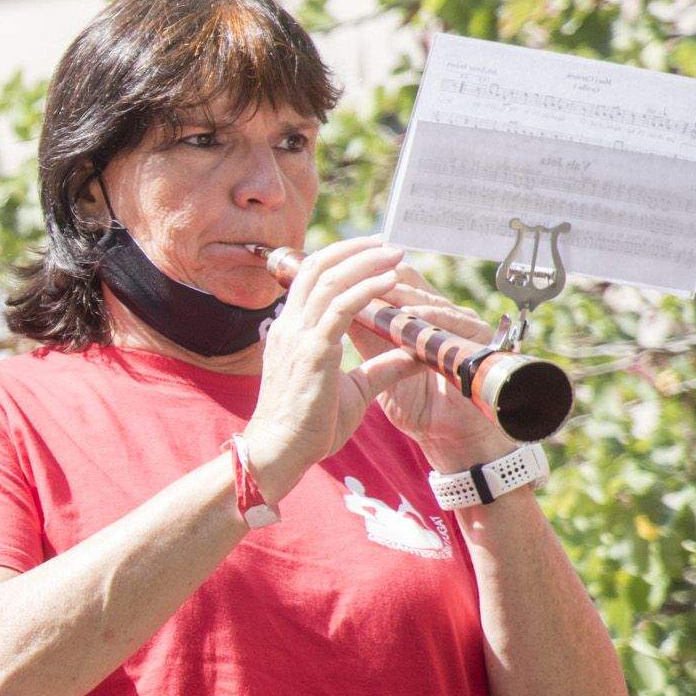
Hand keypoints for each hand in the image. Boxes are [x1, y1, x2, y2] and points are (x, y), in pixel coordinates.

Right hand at [238, 236, 416, 492]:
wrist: (281, 452)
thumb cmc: (311, 426)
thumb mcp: (355, 390)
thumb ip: (382, 368)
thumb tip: (414, 355)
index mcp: (292, 331)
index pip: (311, 278)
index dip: (342, 258)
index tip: (374, 251)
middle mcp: (290, 326)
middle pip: (317, 267)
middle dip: (355, 250)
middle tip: (388, 243)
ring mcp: (298, 336)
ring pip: (330, 281)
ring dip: (366, 262)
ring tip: (395, 254)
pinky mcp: (313, 351)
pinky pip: (341, 308)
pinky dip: (367, 289)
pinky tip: (390, 281)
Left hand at [350, 271, 519, 472]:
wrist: (445, 434)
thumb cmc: (414, 401)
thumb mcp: (379, 364)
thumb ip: (364, 337)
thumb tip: (334, 308)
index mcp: (415, 315)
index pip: (387, 280)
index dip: (360, 276)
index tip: (329, 282)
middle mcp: (438, 311)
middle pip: (405, 278)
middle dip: (373, 279)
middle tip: (346, 282)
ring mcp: (459, 320)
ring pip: (424, 295)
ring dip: (397, 297)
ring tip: (372, 295)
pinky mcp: (479, 335)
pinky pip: (451, 319)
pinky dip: (428, 317)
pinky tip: (409, 316)